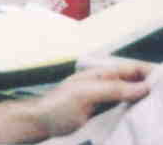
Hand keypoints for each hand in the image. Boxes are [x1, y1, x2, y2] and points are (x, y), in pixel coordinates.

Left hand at [33, 60, 152, 138]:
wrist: (41, 122)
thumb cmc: (58, 106)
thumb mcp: (86, 95)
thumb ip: (113, 89)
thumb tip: (143, 87)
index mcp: (101, 75)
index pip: (133, 69)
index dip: (151, 73)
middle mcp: (105, 83)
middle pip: (135, 82)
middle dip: (152, 87)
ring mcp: (105, 97)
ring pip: (132, 95)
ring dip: (146, 99)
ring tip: (159, 108)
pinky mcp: (103, 111)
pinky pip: (125, 107)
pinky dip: (136, 110)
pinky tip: (145, 117)